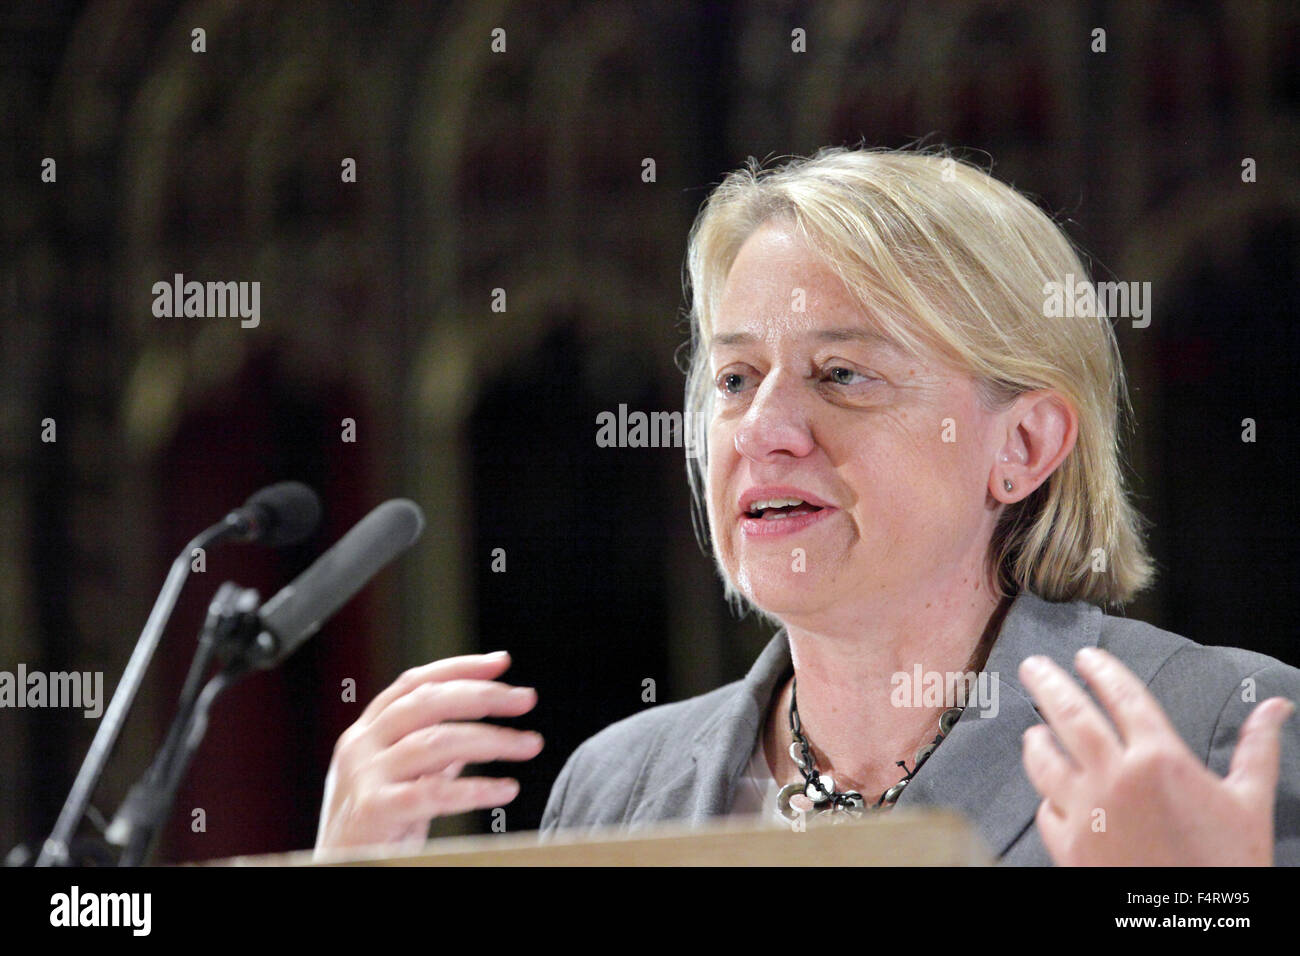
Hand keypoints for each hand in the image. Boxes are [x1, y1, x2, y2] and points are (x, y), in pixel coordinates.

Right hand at [315, 651, 542, 854]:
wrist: (339, 875)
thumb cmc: (372, 833)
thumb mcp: (400, 780)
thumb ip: (432, 753)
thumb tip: (478, 726)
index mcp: (366, 733)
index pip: (414, 683)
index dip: (460, 668)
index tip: (502, 662)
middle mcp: (360, 747)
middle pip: (428, 702)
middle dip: (483, 695)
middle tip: (526, 699)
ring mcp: (363, 778)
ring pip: (436, 742)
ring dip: (491, 740)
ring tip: (529, 744)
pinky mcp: (373, 813)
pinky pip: (432, 793)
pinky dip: (475, 789)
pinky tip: (506, 790)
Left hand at [1017, 646, 1293, 865]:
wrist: (1203, 925)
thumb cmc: (1229, 865)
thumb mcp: (1250, 802)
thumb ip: (1255, 748)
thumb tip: (1273, 707)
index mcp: (1160, 759)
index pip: (1122, 696)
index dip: (1101, 670)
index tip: (1086, 657)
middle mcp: (1115, 778)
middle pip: (1069, 714)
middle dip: (1047, 682)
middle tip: (1033, 666)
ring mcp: (1086, 812)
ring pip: (1044, 761)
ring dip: (1036, 741)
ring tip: (1033, 731)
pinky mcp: (1068, 847)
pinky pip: (1046, 812)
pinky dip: (1047, 800)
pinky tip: (1050, 794)